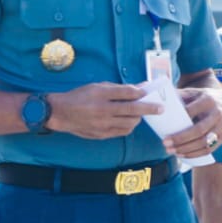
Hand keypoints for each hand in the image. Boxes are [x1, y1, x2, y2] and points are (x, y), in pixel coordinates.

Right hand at [46, 82, 161, 138]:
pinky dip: (129, 126)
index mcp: (101, 96)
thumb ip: (118, 89)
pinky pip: (122, 132)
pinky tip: (129, 121)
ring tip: (140, 113)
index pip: (127, 94)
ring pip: (130, 123)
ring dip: (138, 118)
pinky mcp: (102, 135)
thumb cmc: (80, 97)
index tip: (151, 93)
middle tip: (160, 108)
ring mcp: (103, 125)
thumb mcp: (97, 87)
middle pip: (132, 110)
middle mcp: (103, 111)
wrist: (61, 114)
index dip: (142, 93)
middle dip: (149, 109)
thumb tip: (137, 89)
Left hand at [163, 86, 221, 159]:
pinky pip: (208, 150)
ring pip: (204, 143)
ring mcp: (221, 128)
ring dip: (186, 149)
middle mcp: (216, 115)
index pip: (191, 112)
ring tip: (171, 151)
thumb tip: (160, 101)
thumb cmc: (204, 98)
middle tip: (165, 143)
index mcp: (208, 101)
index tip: (165, 128)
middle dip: (181, 139)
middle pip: (198, 130)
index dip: (179, 120)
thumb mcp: (194, 93)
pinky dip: (194, 154)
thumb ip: (179, 96)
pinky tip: (182, 154)